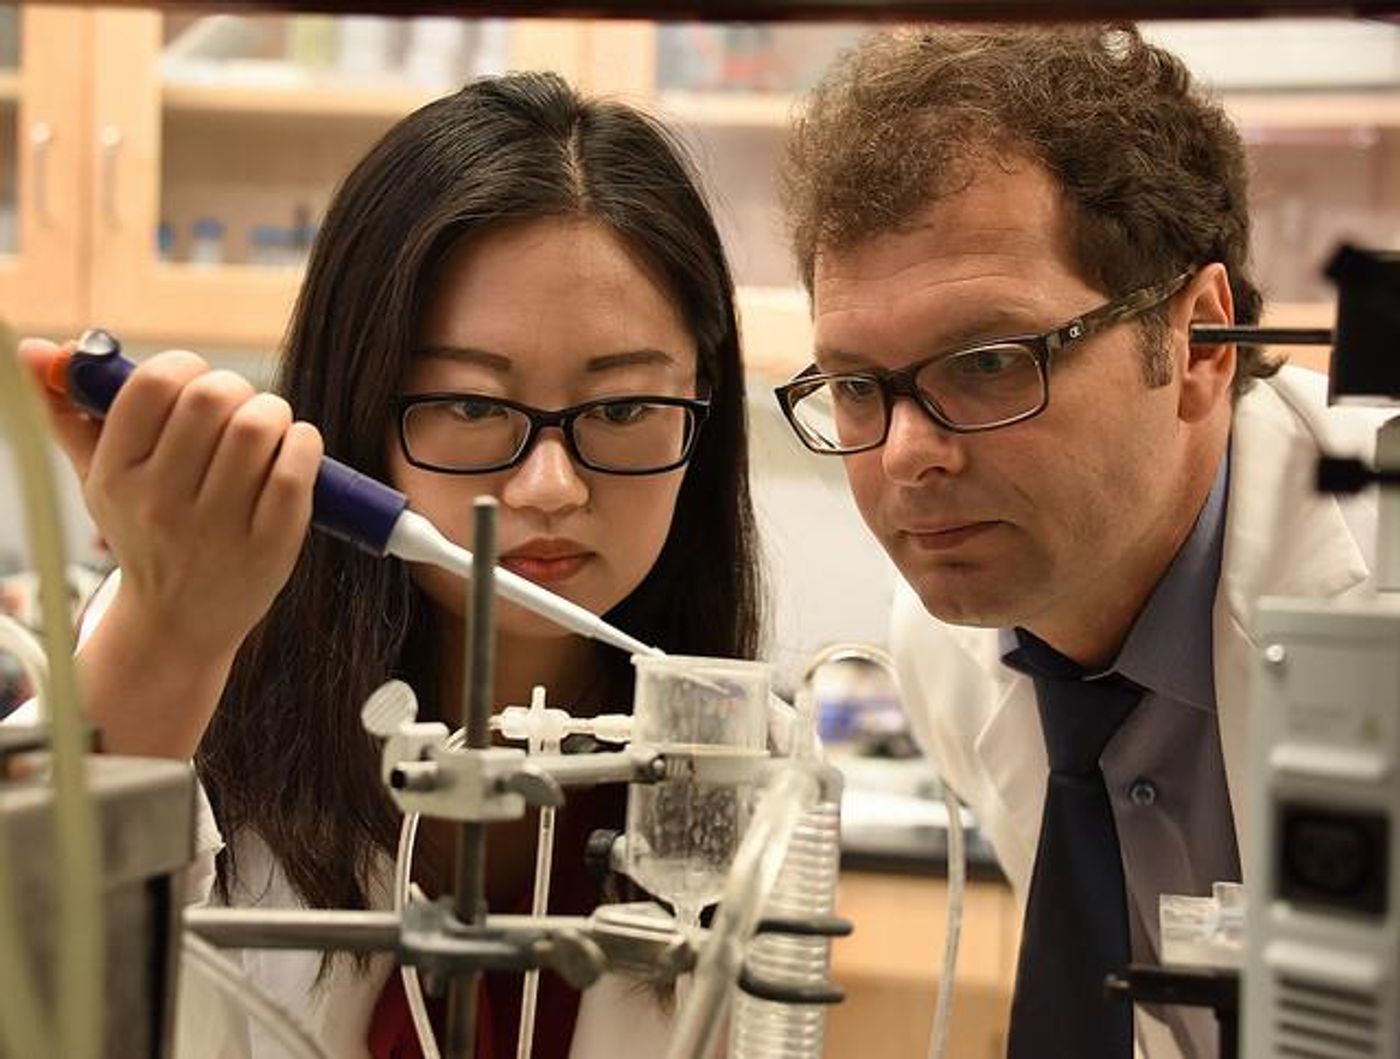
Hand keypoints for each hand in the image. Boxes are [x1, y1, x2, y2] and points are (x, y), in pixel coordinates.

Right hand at [18, 338, 323, 754]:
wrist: (178, 621)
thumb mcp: (99, 479)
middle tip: (241, 406)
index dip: (186, 367)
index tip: (197, 381)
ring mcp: (216, 528)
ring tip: (270, 429)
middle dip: (236, 387)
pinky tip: (296, 447)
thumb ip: (70, 411)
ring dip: (274, 412)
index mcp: (115, 475)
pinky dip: (304, 444)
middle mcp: (161, 503)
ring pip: (258, 428)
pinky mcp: (269, 547)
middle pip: (211, 398)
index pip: (153, 384)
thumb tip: (35, 347)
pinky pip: (295, 471)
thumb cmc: (145, 531)